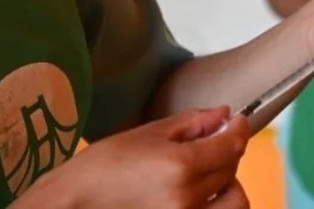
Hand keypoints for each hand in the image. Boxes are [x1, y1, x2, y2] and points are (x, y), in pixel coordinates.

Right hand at [16, 107, 250, 208]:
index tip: (237, 121)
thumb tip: (223, 114)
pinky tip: (198, 194)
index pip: (231, 146)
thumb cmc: (101, 169)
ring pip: (234, 204)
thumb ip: (191, 124)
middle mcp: (189, 199)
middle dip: (228, 152)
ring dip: (229, 186)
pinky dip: (215, 205)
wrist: (74, 204)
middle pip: (232, 172)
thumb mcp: (146, 135)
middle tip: (214, 143)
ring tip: (210, 175)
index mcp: (181, 167)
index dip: (239, 129)